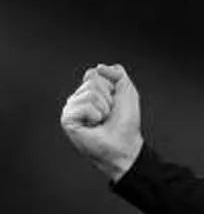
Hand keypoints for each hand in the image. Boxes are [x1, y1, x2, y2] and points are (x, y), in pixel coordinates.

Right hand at [60, 63, 143, 181]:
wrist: (124, 146)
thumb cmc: (125, 123)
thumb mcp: (127, 92)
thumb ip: (118, 74)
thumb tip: (100, 67)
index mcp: (89, 91)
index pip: (95, 73)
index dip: (111, 86)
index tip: (115, 102)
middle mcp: (77, 98)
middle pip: (93, 81)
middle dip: (109, 98)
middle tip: (109, 114)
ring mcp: (71, 108)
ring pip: (90, 93)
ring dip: (104, 108)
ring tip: (102, 120)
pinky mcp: (67, 119)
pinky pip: (85, 106)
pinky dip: (95, 115)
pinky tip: (93, 125)